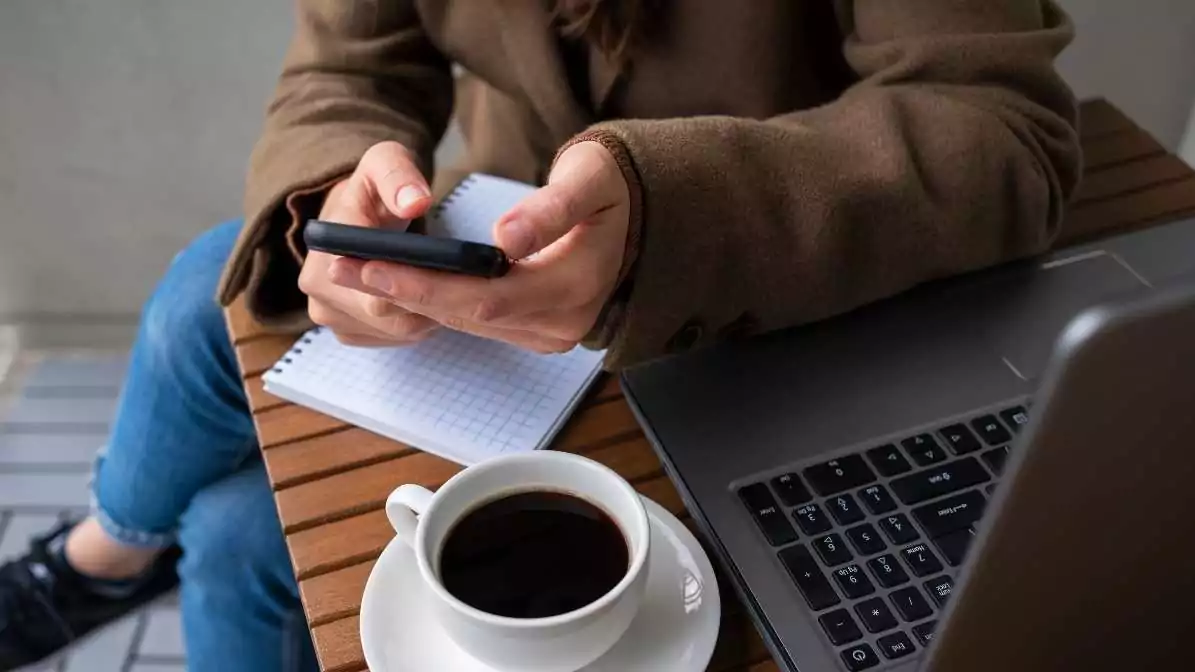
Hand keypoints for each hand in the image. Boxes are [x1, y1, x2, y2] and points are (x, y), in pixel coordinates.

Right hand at [298, 142, 439, 345]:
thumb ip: (399, 177)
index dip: (421, 286)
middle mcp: (317, 286)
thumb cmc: (373, 187)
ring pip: (396, 330)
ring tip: (451, 287)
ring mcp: (328, 314)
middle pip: (390, 316)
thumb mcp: (385, 162)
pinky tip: (433, 301)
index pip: (378, 289)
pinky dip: (418, 324)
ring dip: (428, 315)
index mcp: (326, 249)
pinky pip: (392, 338)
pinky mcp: (346, 330)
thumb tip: (415, 202)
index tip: (456, 273)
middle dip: (431, 302)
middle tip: (466, 283)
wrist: (352, 212)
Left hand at [330, 141, 630, 352]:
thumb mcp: (586, 179)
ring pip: (471, 322)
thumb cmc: (607, 187)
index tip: (373, 264)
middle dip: (405, 292)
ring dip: (413, 300)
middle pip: (472, 315)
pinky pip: (480, 322)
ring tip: (355, 273)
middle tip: (344, 267)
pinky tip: (396, 284)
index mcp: (578, 284)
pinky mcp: (539, 333)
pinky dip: (438, 304)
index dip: (427, 284)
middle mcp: (565, 323)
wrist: (636, 215)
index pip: (489, 295)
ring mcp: (552, 334)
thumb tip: (505, 240)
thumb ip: (549, 209)